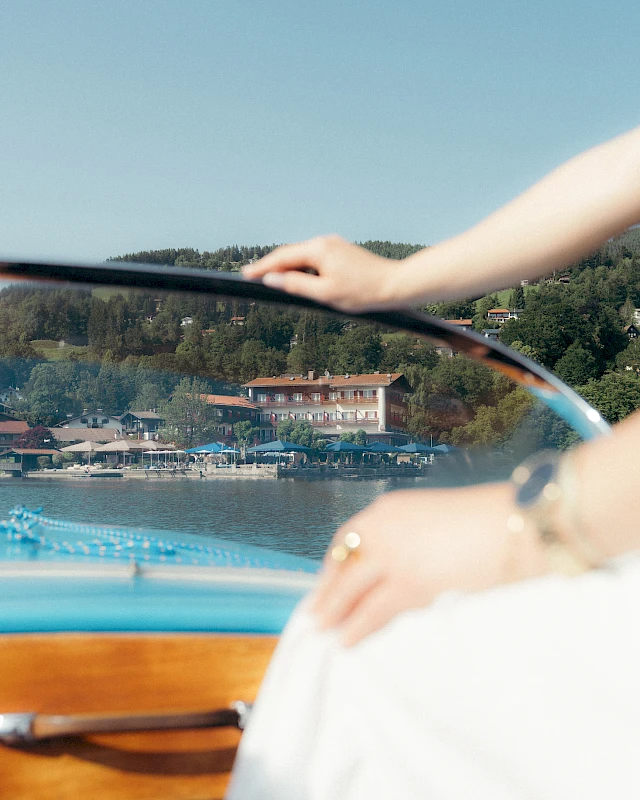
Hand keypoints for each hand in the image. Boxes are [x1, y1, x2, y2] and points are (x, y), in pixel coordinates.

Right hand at [242, 235, 409, 312]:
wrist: (395, 285)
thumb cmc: (362, 292)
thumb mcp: (325, 293)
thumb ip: (295, 285)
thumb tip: (272, 279)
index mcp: (318, 249)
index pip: (282, 257)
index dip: (262, 267)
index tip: (245, 274)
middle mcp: (324, 241)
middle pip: (290, 254)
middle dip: (271, 266)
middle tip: (252, 276)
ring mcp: (333, 244)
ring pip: (302, 256)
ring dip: (287, 267)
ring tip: (271, 280)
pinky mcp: (340, 251)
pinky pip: (314, 258)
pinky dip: (302, 267)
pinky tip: (299, 279)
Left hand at [310, 484, 547, 645]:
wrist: (513, 524)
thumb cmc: (485, 522)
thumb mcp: (433, 520)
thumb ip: (409, 537)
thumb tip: (397, 567)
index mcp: (389, 509)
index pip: (348, 538)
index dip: (336, 564)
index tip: (328, 582)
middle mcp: (383, 527)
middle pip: (343, 563)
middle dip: (328, 590)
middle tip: (317, 610)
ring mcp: (393, 554)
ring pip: (350, 588)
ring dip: (335, 611)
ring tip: (325, 629)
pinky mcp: (408, 582)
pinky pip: (372, 610)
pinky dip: (357, 627)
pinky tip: (348, 639)